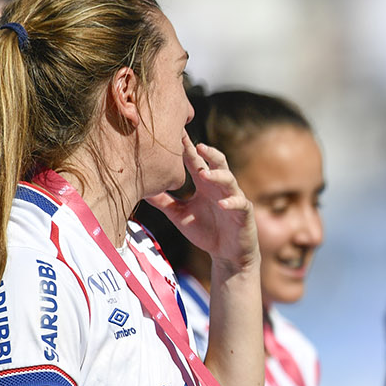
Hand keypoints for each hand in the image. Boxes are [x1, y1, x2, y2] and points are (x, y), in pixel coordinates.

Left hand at [146, 134, 258, 272]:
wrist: (227, 254)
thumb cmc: (205, 231)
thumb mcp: (179, 215)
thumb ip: (163, 201)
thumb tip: (140, 189)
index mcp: (204, 184)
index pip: (195, 161)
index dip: (187, 147)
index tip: (177, 131)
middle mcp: (219, 187)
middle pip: (217, 163)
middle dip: (209, 153)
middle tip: (197, 145)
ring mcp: (233, 198)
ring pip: (229, 180)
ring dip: (218, 175)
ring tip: (204, 174)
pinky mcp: (244, 213)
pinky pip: (240, 204)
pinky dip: (232, 203)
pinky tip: (222, 204)